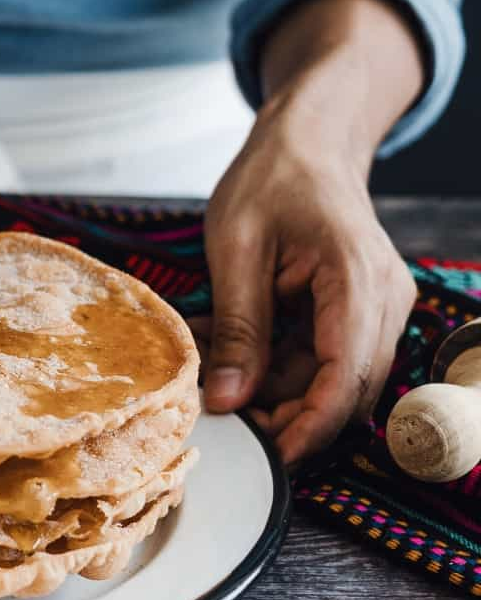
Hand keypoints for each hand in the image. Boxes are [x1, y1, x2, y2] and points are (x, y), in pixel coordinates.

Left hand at [197, 101, 416, 463]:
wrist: (307, 144)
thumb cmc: (270, 181)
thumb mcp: (236, 250)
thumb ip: (236, 327)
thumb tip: (227, 400)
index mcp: (356, 279)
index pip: (344, 374)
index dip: (310, 425)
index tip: (272, 456)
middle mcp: (382, 299)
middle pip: (346, 389)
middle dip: (290, 417)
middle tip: (228, 423)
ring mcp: (377, 307)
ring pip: (333, 380)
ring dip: (278, 393)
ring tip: (217, 380)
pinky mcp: (360, 312)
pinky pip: (324, 359)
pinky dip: (280, 369)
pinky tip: (235, 359)